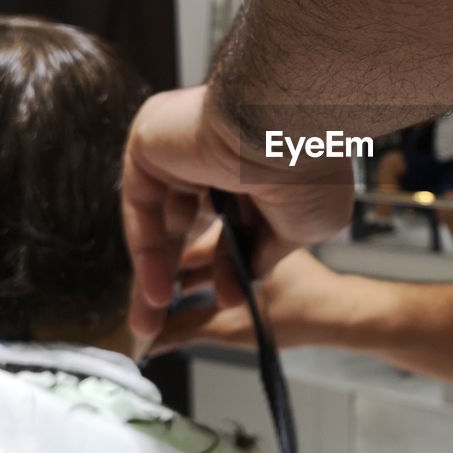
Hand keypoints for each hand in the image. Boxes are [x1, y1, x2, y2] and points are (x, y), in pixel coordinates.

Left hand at [121, 85, 353, 338]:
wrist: (288, 132)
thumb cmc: (311, 169)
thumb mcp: (301, 227)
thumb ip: (267, 251)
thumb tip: (241, 279)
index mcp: (256, 160)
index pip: (230, 218)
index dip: (227, 264)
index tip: (229, 299)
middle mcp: (216, 150)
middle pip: (189, 222)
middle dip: (181, 275)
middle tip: (166, 320)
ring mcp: (181, 145)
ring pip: (162, 219)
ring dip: (156, 272)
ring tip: (152, 320)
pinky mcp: (150, 143)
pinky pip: (142, 207)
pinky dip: (147, 251)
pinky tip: (157, 291)